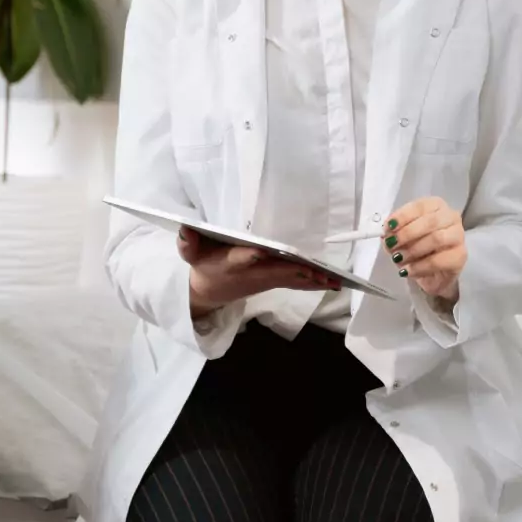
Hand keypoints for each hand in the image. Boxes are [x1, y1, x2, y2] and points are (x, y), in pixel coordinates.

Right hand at [177, 228, 338, 317]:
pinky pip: (297, 284)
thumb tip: (185, 229)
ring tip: (334, 279)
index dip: (250, 256)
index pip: (240, 258)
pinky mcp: (274, 282)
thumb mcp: (190, 253)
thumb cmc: (203, 263)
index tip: (260, 253)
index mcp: (229, 262)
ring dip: (311, 280)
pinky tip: (335, 283)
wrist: (209, 292)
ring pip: (290, 280)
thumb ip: (188, 242)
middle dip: (294, 271)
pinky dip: (315, 283)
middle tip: (316, 270)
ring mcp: (264, 280)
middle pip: (274, 272)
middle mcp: (250, 274)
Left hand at [385, 197, 466, 299]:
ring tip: (398, 259)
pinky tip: (408, 271)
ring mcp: (458, 236)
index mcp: (435, 206)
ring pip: (436, 239)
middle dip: (407, 233)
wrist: (434, 273)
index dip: (402, 216)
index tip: (387, 228)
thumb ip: (394, 233)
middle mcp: (450, 217)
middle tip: (391, 245)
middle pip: (430, 221)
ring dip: (413, 250)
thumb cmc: (419, 248)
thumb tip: (386, 234)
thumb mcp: (402, 238)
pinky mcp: (460, 257)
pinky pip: (438, 260)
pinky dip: (420, 266)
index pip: (419, 206)